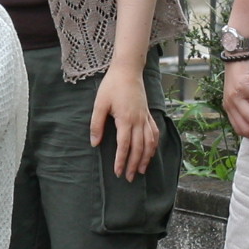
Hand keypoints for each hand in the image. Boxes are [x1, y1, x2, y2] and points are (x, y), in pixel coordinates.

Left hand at [90, 66, 161, 181]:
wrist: (127, 70)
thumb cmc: (112, 86)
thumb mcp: (99, 104)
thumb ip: (96, 124)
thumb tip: (95, 143)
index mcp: (126, 119)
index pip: (124, 146)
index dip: (121, 161)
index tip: (117, 172)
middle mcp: (139, 121)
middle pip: (138, 148)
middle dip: (133, 165)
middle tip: (128, 178)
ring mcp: (146, 117)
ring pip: (149, 143)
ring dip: (146, 158)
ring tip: (141, 171)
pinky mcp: (148, 113)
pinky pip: (154, 132)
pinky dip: (154, 145)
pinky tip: (151, 152)